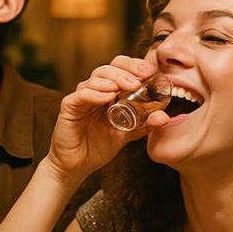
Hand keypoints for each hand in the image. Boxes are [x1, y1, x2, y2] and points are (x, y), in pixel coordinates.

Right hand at [46, 56, 167, 180]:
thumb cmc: (98, 146)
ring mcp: (81, 98)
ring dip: (112, 79)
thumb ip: (145, 124)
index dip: (135, 66)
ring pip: (95, 78)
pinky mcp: (69, 107)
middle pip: (108, 68)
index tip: (150, 72)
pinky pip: (80, 95)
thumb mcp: (128, 134)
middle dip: (125, 71)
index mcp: (110, 92)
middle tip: (138, 81)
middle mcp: (95, 91)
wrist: (77, 165)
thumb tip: (164, 117)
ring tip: (123, 87)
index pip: (121, 68)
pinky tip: (106, 98)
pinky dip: (94, 93)